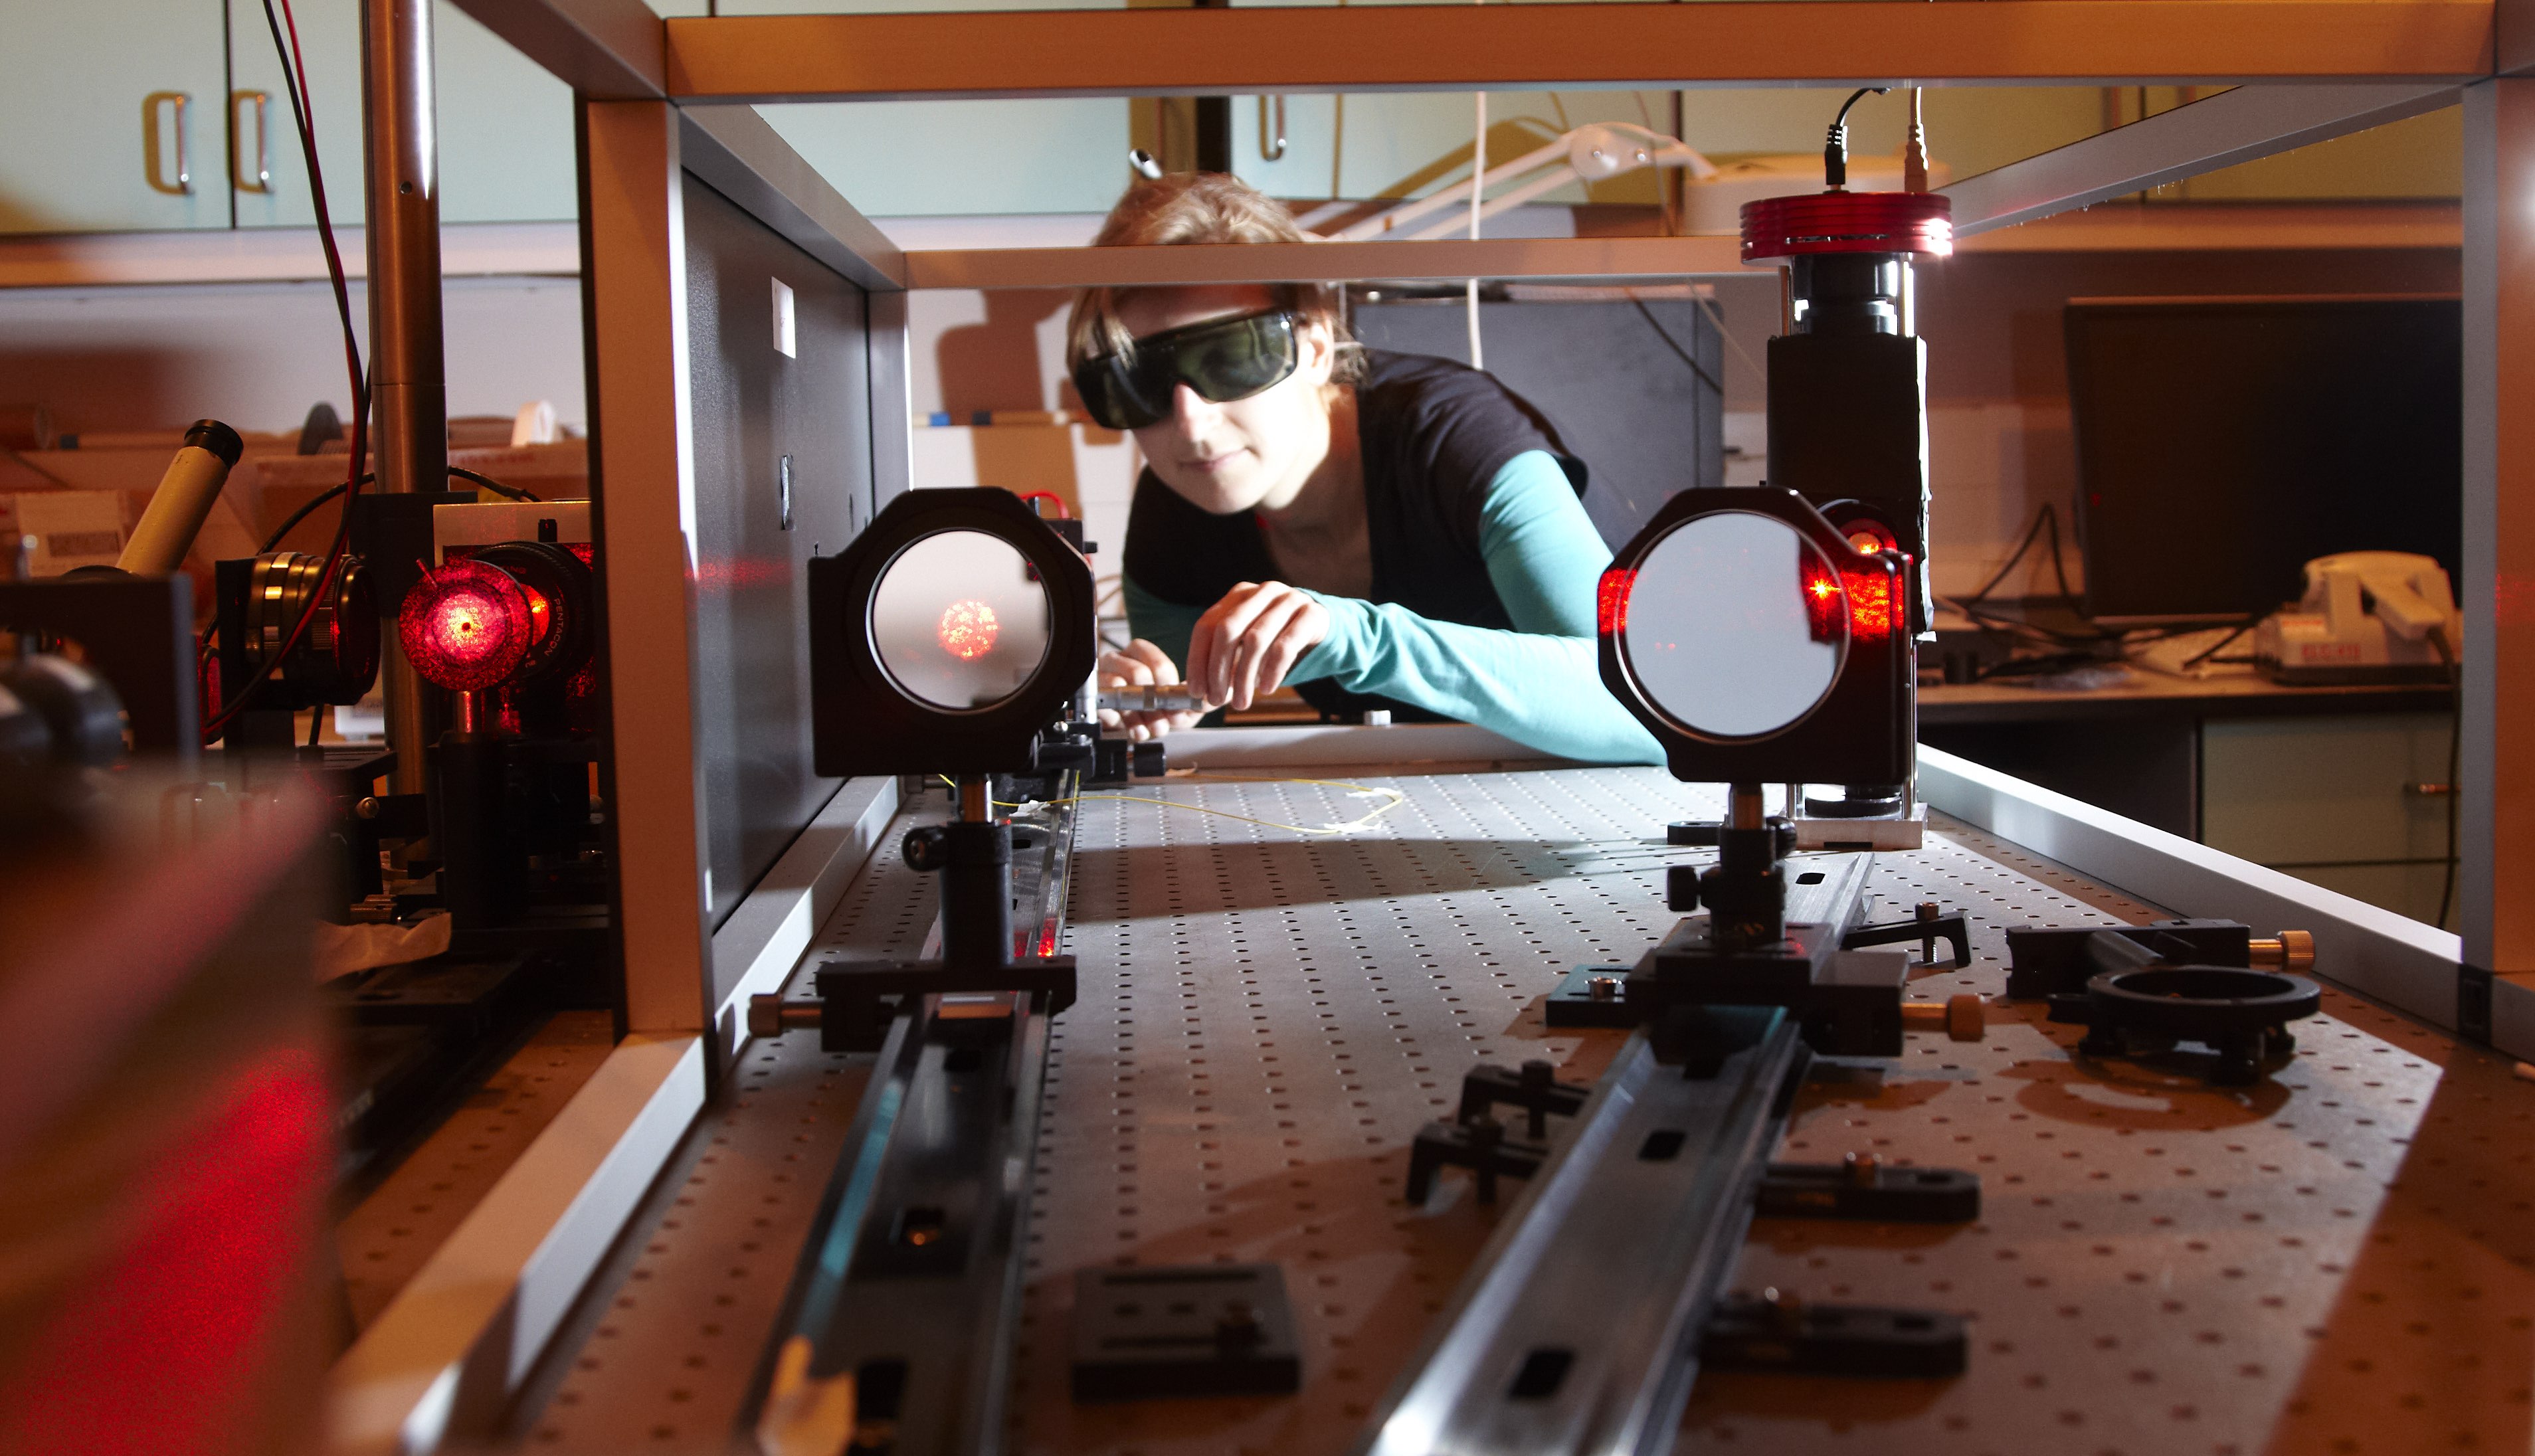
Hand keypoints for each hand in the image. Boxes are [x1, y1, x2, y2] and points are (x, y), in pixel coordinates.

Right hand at [1097, 639, 1205, 741]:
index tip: (1175, 701)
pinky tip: (1138, 731)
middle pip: (1137, 673)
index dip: (1168, 685)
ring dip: (1140, 715)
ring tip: (1153, 728)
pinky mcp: (1093, 697)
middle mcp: (1118, 660)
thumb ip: (1189, 699)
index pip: (1156, 662)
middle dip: (1154, 702)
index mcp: (1139, 653)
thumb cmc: (1151, 704)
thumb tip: (1202, 702)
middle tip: (1163, 719)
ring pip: (1119, 690)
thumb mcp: (1175, 700)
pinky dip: (1126, 724)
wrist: (1128, 719)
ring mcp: (1103, 677)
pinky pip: (1106, 708)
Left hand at [1187, 581, 1329, 712]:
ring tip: (1242, 703)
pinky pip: (1285, 645)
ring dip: (1244, 677)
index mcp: (1237, 596)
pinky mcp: (1311, 614)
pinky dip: (1272, 671)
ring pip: (1255, 639)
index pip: (1206, 625)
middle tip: (1216, 699)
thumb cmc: (1275, 639)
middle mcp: (1260, 593)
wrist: (1320, 625)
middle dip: (1217, 669)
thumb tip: (1199, 701)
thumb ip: (1223, 668)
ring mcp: (1287, 600)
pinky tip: (1266, 688)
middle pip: (1227, 630)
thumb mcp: (1247, 648)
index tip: (1195, 691)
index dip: (1197, 659)